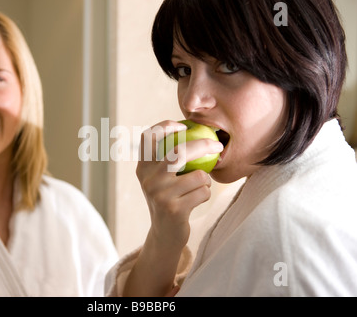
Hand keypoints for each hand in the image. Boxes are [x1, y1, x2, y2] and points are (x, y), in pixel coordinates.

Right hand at [125, 120, 222, 296]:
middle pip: (179, 152)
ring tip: (199, 186)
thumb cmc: (169, 198)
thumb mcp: (160, 178)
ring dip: (205, 180)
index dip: (165, 126)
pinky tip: (197, 199)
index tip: (182, 126)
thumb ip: (167, 157)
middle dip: (202, 145)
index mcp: (143, 167)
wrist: (164, 233)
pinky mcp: (174, 209)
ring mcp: (160, 195)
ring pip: (198, 175)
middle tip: (217, 144)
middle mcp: (148, 179)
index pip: (148, 137)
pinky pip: (203, 191)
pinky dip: (205, 193)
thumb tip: (193, 127)